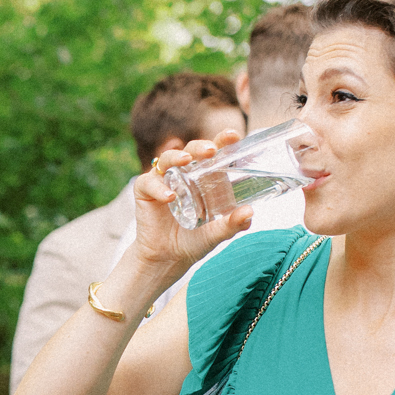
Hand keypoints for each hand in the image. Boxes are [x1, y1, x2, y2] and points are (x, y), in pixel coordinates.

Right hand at [127, 132, 254, 280]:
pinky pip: (149, 182)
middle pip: (191, 150)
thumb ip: (232, 224)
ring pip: (167, 159)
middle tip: (210, 150)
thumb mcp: (216, 233)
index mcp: (203, 178)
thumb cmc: (193, 241)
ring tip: (185, 161)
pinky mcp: (145, 191)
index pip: (213, 154)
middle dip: (200, 146)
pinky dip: (158, 187)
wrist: (168, 259)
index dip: (222, 141)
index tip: (234, 135)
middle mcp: (183, 174)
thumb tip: (250, 212)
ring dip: (176, 156)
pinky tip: (169, 197)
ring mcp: (163, 180)